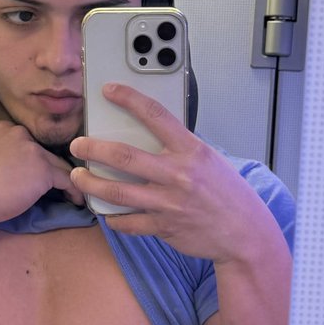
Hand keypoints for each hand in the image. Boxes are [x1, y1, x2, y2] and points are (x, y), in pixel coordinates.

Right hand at [0, 120, 85, 226]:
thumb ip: (6, 156)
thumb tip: (24, 172)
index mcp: (4, 128)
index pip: (29, 143)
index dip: (36, 160)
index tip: (38, 175)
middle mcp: (20, 133)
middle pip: (45, 154)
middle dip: (51, 170)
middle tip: (58, 187)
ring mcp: (33, 150)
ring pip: (58, 166)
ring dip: (67, 181)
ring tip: (72, 194)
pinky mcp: (44, 170)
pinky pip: (67, 180)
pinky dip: (74, 191)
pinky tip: (75, 200)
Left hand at [68, 83, 277, 263]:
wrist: (245, 234)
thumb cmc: (229, 194)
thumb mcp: (210, 160)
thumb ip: (181, 149)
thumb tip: (149, 137)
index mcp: (191, 151)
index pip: (156, 115)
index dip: (129, 99)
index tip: (109, 90)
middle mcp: (178, 174)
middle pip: (123, 156)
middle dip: (93, 149)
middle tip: (78, 145)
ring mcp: (168, 203)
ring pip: (117, 191)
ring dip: (91, 183)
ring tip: (78, 177)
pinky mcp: (163, 227)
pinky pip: (127, 222)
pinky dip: (112, 217)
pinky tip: (104, 211)